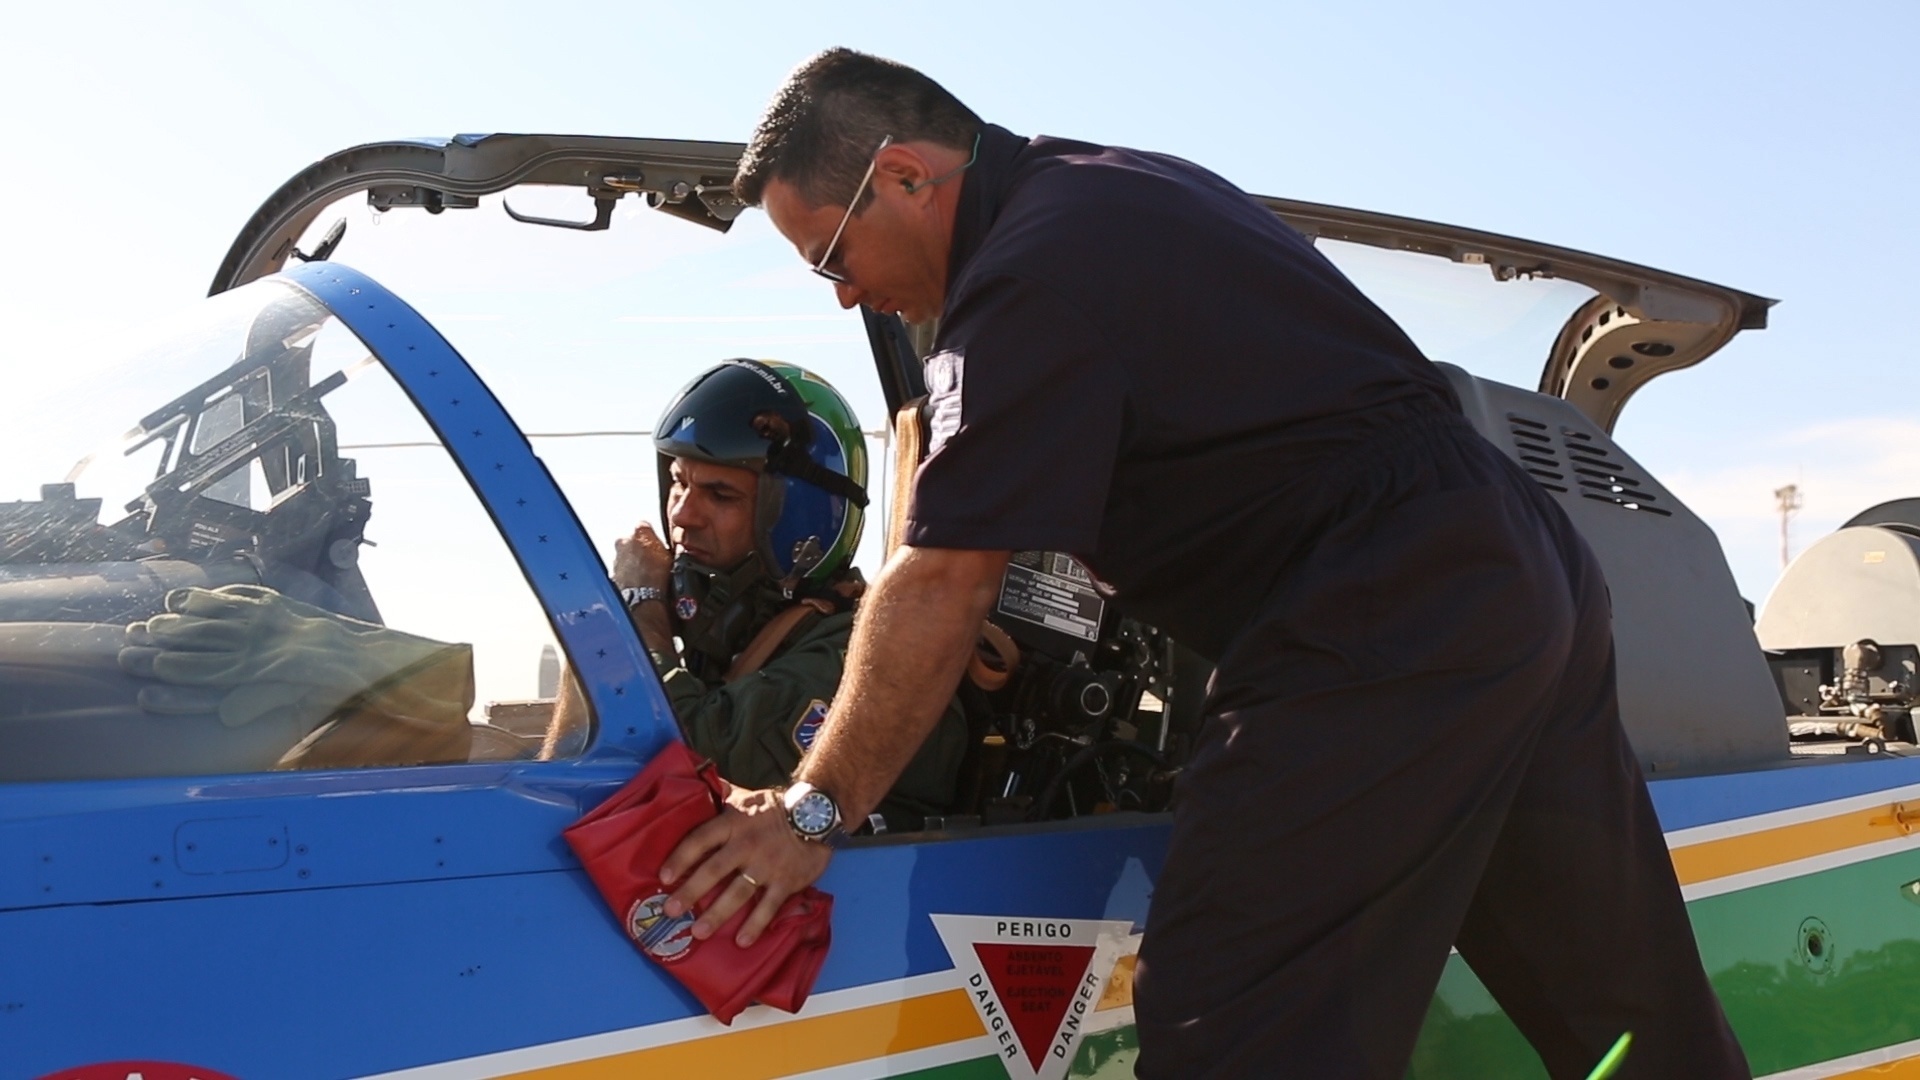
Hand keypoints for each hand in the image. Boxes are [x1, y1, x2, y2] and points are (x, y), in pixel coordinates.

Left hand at [613, 522, 671, 591]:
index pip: (644, 526)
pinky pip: (621, 571)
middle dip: (639, 548)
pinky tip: (638, 583)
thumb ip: (665, 547)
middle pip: (631, 540)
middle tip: (651, 560)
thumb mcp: (672, 557)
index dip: (652, 536)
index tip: (657, 544)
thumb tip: (670, 548)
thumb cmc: (657, 577)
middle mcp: (623, 541)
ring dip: (632, 562)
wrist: (642, 599)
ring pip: (624, 556)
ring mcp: (616, 558)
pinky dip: (627, 575)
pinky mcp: (612, 574)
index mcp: (639, 532)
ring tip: (646, 575)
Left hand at [659, 785, 831, 947]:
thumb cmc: (776, 807)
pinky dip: (756, 924)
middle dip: (690, 892)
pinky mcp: (786, 881)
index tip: (664, 876)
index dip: (680, 858)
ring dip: (717, 914)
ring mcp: (767, 865)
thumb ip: (721, 795)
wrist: (817, 813)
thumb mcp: (746, 796)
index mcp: (733, 823)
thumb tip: (695, 783)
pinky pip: (769, 906)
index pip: (700, 840)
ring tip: (698, 932)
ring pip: (737, 893)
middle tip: (671, 910)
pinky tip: (742, 941)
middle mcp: (746, 845)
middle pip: (713, 870)